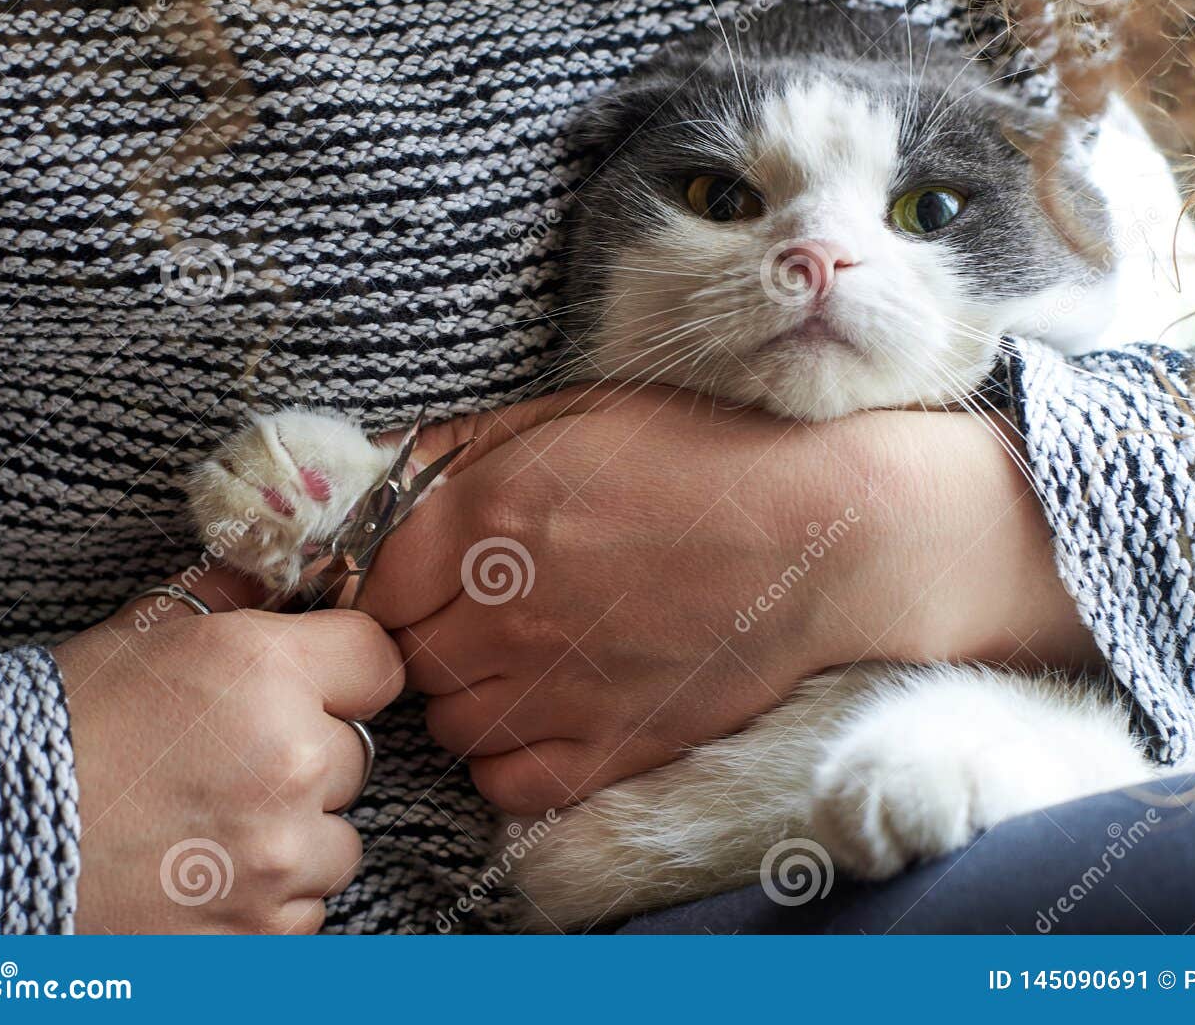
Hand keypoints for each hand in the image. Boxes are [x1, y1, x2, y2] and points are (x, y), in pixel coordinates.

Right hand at [52, 569, 402, 932]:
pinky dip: (268, 898)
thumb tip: (291, 574)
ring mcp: (279, 857)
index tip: (316, 685)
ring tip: (210, 823)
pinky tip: (200, 874)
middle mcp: (289, 762)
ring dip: (293, 834)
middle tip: (228, 762)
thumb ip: (236, 597)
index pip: (379, 663)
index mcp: (266, 673)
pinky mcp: (262, 930)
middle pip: (356, 755)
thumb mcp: (147, 630)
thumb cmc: (59, 726)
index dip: (346, 672)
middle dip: (307, 756)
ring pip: (338, 839)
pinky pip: (306, 906)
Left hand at [362, 386, 1090, 813]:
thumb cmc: (711, 459)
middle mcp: (501, 613)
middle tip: (479, 606)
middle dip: (427, 629)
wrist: (824, 538)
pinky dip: (507, 757)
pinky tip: (546, 710)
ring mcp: (552, 691)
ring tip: (520, 655)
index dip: (390, 577)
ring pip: (444, 720)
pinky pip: (502, 782)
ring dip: (465, 691)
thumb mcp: (585, 412)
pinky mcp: (606, 750)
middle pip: (402, 653)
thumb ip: (471, 444)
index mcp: (485, 520)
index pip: (369, 581)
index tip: (422, 573)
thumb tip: (388, 471)